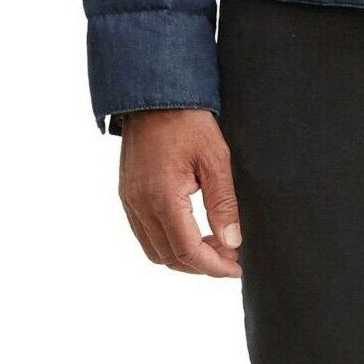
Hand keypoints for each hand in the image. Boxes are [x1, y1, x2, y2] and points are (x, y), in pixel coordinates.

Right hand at [118, 110, 241, 277]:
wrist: (154, 95)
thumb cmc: (187, 121)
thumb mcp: (216, 160)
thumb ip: (224, 205)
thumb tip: (232, 243)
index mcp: (163, 197)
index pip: (188, 251)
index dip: (214, 267)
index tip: (236, 268)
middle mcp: (140, 204)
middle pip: (170, 258)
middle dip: (202, 265)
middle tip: (230, 256)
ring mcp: (129, 201)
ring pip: (155, 251)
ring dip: (185, 256)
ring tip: (214, 245)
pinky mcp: (127, 195)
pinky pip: (145, 235)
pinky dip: (169, 243)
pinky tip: (193, 232)